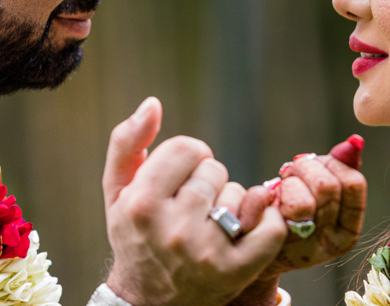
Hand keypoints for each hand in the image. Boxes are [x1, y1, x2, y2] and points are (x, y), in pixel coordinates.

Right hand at [103, 98, 288, 305]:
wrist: (148, 303)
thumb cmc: (134, 236)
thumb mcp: (118, 191)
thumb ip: (127, 142)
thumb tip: (152, 103)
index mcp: (141, 204)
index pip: (189, 148)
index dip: (187, 158)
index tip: (179, 178)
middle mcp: (173, 229)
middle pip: (215, 169)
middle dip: (207, 182)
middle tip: (192, 207)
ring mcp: (207, 253)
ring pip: (242, 195)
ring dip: (232, 204)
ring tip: (210, 224)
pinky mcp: (237, 272)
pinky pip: (272, 227)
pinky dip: (266, 223)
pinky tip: (246, 230)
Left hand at [246, 135, 367, 278]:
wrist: (258, 244)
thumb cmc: (294, 212)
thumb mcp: (321, 192)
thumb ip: (340, 169)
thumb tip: (355, 142)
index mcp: (348, 231)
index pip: (353, 183)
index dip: (333, 163)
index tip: (320, 163)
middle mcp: (329, 243)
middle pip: (327, 187)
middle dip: (307, 167)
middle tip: (294, 170)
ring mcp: (301, 247)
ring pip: (302, 202)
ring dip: (289, 182)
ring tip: (282, 185)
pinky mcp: (274, 243)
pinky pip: (274, 209)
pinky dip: (269, 194)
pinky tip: (269, 199)